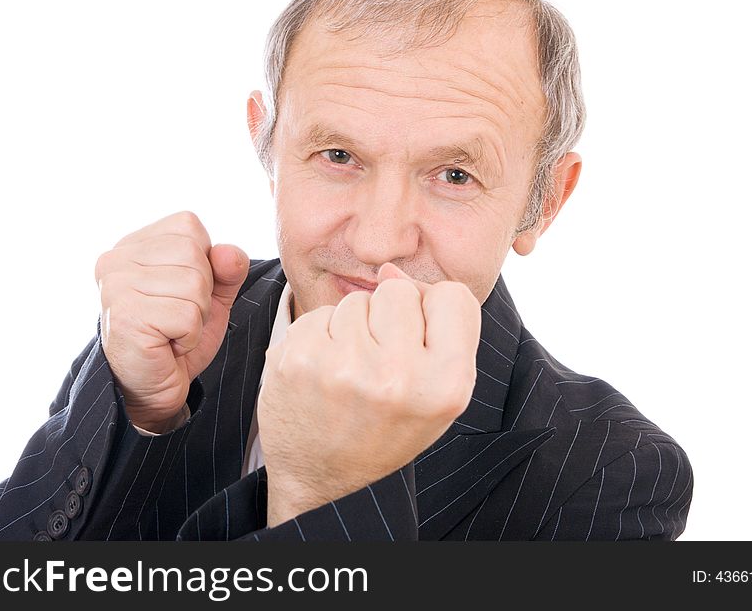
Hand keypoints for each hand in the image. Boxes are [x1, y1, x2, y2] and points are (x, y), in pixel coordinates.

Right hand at [95, 211, 247, 432]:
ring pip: (194, 285)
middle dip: (202, 293)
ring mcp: (116, 287)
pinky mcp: (125, 316)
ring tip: (171, 331)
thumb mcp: (211, 296)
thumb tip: (229, 253)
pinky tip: (166, 345)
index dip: (204, 263)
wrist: (151, 388)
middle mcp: (116, 260)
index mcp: (133, 245)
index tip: (181, 293)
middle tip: (177, 318)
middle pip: (194, 254)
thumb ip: (226, 268)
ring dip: (195, 318)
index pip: (189, 226)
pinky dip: (188, 337)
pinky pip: (187, 316)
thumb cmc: (176, 337)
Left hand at [258, 263, 480, 525]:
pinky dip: (320, 337)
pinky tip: (322, 374)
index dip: (434, 313)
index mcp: (446, 384)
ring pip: (355, 300)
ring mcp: (343, 367)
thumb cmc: (389, 428)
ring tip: (350, 374)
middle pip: (399, 291)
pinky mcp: (298, 361)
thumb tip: (389, 267)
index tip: (419, 343)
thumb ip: (436, 326)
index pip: (453, 295)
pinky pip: (318, 314)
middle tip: (379, 364)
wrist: (326, 483)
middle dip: (388, 317)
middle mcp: (397, 376)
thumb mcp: (438, 390)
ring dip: (352, 329)